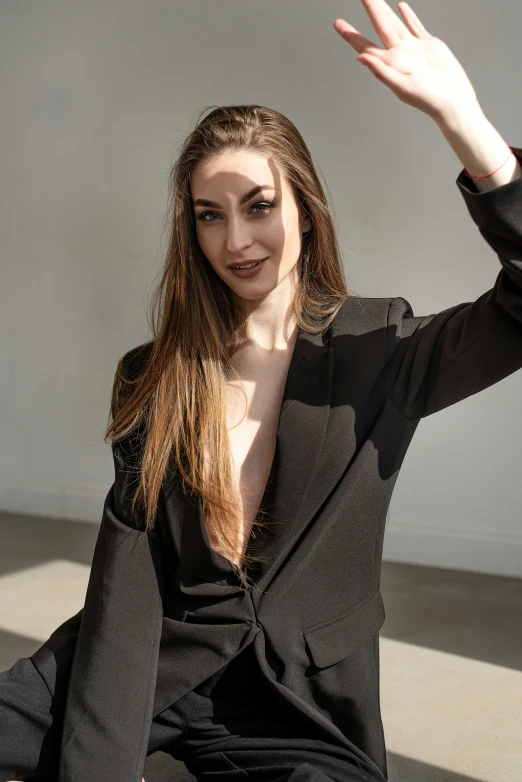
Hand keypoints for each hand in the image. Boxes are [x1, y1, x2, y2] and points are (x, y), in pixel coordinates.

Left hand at [334, 0, 479, 121]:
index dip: (351, 35)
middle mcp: (398, 54)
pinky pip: (415, 26)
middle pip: (381, 26)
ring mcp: (413, 48)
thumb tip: (361, 57)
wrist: (452, 100)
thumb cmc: (426, 99)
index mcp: (389, 64)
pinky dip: (408, 16)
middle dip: (370, 10)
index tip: (337, 23)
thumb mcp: (401, 86)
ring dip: (384, 10)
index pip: (365, 46)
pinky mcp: (428, 45)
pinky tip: (400, 7)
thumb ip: (381, 71)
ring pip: (395, 23)